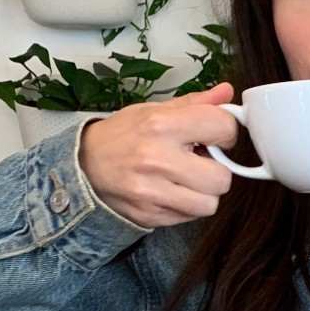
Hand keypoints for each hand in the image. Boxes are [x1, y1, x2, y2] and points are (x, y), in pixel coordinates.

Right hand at [78, 82, 239, 227]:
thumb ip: (194, 104)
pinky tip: (170, 192)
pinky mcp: (149, 216)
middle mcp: (157, 159)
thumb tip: (226, 93)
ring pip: (209, 204)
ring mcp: (152, 192)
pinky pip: (189, 218)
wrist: (83, 166)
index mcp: (161, 125)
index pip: (222, 128)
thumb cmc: (122, 136)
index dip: (225, 132)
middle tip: (199, 162)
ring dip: (203, 193)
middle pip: (222, 178)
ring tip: (185, 180)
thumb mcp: (154, 111)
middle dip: (216, 170)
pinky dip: (185, 207)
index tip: (214, 136)